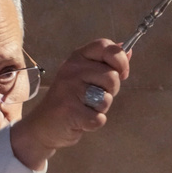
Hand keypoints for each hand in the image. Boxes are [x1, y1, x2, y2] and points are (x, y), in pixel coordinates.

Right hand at [10, 39, 130, 170]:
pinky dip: (94, 123)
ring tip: (84, 108)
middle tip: (93, 97)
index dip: (120, 59)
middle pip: (112, 77)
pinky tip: (80, 121)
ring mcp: (70, 90)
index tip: (121, 73)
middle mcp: (72, 70)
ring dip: (101, 109)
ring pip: (106, 99)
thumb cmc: (69, 99)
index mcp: (77, 58)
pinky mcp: (71, 111)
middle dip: (110, 91)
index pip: (105, 46)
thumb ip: (105, 64)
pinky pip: (99, 118)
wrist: (43, 126)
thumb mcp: (84, 76)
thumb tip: (128, 50)